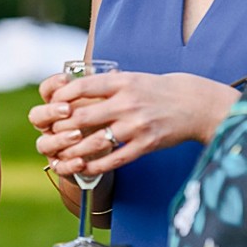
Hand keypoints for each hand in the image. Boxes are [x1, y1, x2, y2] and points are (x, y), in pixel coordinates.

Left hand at [35, 71, 237, 174]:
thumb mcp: (132, 78)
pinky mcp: (146, 145)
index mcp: (122, 82)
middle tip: (53, 135)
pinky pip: (115, 159)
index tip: (53, 106)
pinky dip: (95, 166)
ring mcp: (137, 126)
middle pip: (83, 117)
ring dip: (74, 151)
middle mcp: (128, 103)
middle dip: (62, 128)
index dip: (62, 97)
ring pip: (95, 142)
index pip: (82, 87)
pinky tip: (84, 168)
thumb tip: (71, 88)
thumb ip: (105, 84)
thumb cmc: (157, 91)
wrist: (193, 104)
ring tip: (62, 155)